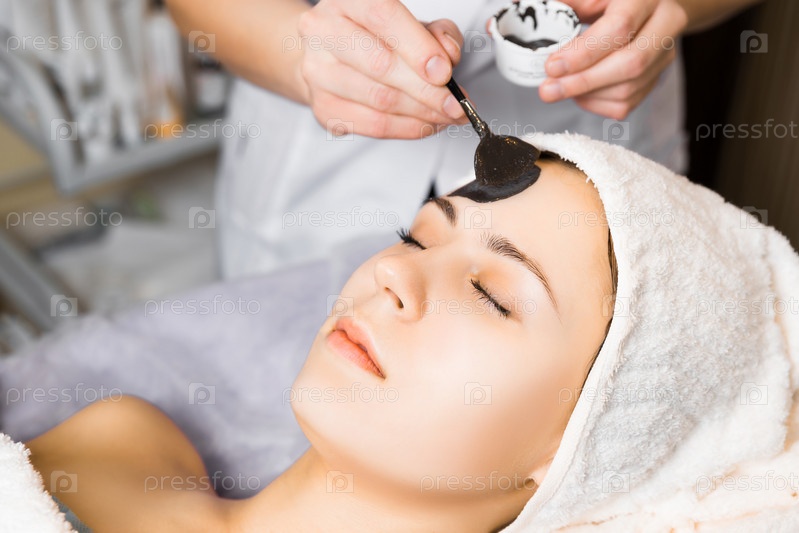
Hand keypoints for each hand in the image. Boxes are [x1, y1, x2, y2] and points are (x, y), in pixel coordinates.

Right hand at [296, 0, 466, 138]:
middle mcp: (324, 31)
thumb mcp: (409, 23)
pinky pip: (372, 125)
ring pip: (379, 100)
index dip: (418, 48)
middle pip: (381, 65)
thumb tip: (448, 56)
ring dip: (422, 114)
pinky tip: (425, 124)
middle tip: (455, 104)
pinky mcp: (323, 107)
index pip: (383, 18)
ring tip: (446, 115)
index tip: (444, 72)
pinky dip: (407, 128)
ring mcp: (317, 72)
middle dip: (427, 90)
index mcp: (347, 0)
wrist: (328, 55)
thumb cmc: (371, 36)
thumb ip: (435, 32)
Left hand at [538, 0, 687, 118]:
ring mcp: (664, 54)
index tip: (552, 66)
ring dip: (587, 95)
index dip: (583, 53)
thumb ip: (568, 5)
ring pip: (628, 89)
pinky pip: (626, 104)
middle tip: (549, 89)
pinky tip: (580, 93)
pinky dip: (596, 104)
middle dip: (583, 82)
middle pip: (630, 63)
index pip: (619, 28)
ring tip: (560, 87)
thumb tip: (530, 13)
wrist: (641, 6)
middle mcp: (665, 24)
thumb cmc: (609, 0)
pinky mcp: (656, 77)